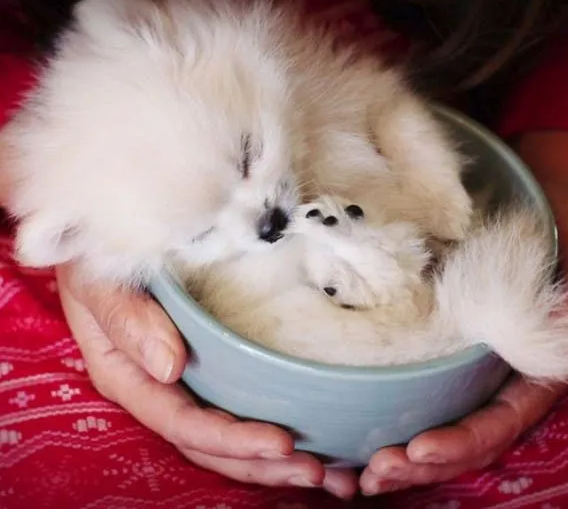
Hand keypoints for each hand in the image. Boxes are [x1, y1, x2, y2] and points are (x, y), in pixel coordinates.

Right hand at [55, 262, 356, 498]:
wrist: (102, 237)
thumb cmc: (94, 256)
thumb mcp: (99, 281)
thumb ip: (127, 320)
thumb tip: (169, 367)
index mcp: (129, 376)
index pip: (182, 422)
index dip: (231, 439)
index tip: (281, 442)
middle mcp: (158, 386)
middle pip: (211, 442)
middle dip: (262, 464)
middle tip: (318, 473)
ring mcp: (184, 377)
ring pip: (228, 429)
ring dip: (274, 458)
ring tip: (329, 472)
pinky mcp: (207, 360)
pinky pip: (239, 397)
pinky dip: (275, 416)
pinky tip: (315, 430)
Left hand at [359, 133, 567, 494]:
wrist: (522, 205)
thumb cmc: (552, 226)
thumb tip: (563, 319)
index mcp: (533, 366)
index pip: (502, 419)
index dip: (463, 441)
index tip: (418, 450)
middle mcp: (498, 375)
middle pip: (465, 436)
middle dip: (422, 462)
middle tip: (375, 472)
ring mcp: (466, 366)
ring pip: (438, 422)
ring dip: (402, 455)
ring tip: (359, 471)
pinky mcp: (436, 347)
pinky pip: (417, 389)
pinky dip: (389, 415)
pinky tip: (355, 431)